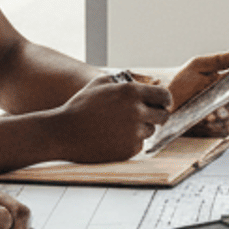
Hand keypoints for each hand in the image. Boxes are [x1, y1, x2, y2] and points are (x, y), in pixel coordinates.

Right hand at [46, 74, 170, 162]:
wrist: (63, 133)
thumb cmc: (80, 106)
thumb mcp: (100, 83)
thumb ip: (123, 79)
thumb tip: (141, 81)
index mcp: (131, 92)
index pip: (164, 96)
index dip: (164, 100)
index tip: (162, 103)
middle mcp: (136, 112)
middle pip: (163, 116)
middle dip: (157, 115)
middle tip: (147, 116)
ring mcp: (134, 132)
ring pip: (150, 131)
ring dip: (141, 129)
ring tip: (118, 127)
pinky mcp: (129, 150)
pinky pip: (139, 145)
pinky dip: (130, 142)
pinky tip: (113, 138)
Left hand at [165, 46, 228, 136]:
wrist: (162, 101)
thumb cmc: (181, 82)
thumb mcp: (199, 66)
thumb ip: (222, 59)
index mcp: (225, 87)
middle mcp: (224, 103)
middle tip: (220, 110)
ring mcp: (218, 118)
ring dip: (223, 120)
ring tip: (209, 116)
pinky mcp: (210, 131)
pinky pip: (221, 132)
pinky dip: (216, 129)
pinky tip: (205, 123)